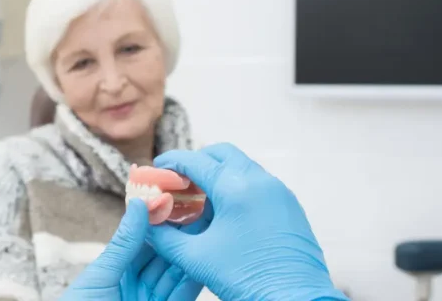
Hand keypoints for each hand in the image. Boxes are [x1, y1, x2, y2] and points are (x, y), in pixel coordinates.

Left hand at [61, 199, 203, 300]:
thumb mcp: (101, 275)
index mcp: (117, 271)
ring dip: (189, 260)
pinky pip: (181, 297)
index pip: (144, 243)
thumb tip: (139, 205)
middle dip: (180, 241)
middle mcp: (136, 285)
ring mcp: (150, 300)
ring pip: (176, 277)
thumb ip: (125, 244)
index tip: (178, 204)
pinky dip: (191, 283)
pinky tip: (200, 266)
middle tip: (200, 218)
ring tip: (205, 238)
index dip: (160, 225)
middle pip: (164, 259)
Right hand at [149, 143, 348, 300]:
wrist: (295, 300)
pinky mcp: (289, 207)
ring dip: (217, 177)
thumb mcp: (195, 257)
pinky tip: (223, 216)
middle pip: (221, 154)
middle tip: (177, 183)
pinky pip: (258, 185)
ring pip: (241, 168)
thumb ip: (164, 237)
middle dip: (196, 163)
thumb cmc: (247, 279)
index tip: (156, 171)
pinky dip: (236, 190)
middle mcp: (261, 182)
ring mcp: (279, 193)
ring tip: (198, 203)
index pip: (195, 161)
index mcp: (237, 188)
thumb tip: (147, 223)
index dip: (170, 163)